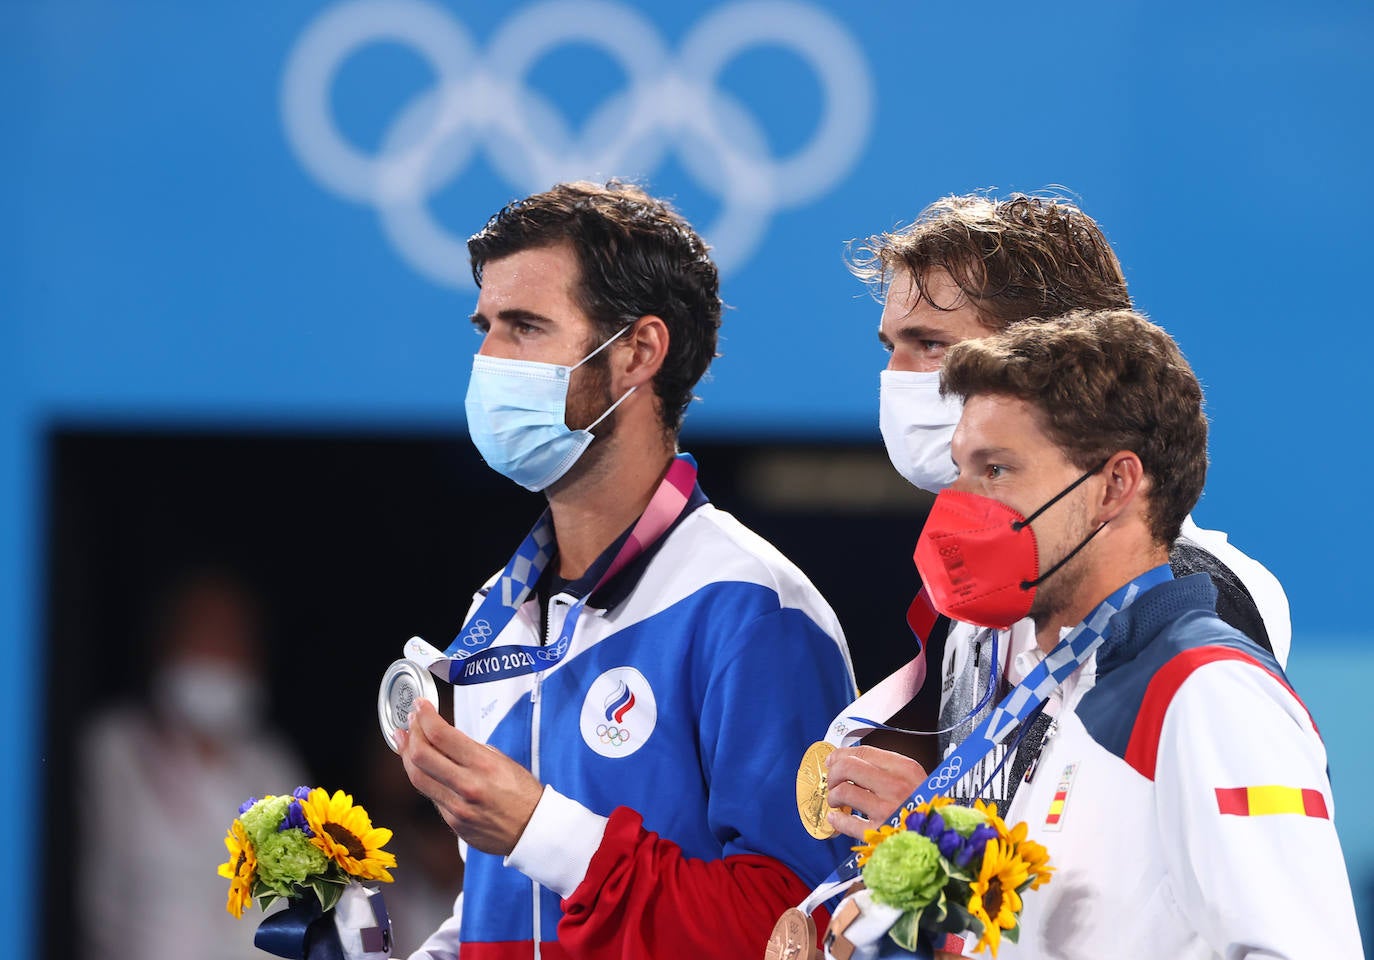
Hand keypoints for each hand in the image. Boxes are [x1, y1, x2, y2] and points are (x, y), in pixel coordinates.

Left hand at [395, 698, 544, 855]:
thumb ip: (470, 750)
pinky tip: (422, 766)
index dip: (425, 716)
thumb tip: (442, 737)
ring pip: (417, 777)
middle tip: (411, 720)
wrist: (533, 830)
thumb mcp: (502, 761)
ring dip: (406, 754)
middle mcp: (467, 786)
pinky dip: (424, 777)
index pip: (441, 735)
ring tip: (405, 740)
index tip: (421, 705)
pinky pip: (431, 796)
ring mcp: (457, 807)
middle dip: (412, 732)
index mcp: (483, 765)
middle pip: (421, 755)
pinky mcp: (452, 822)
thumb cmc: (522, 793)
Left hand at [823, 745, 927, 839]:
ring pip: (843, 792)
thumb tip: (845, 760)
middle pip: (848, 767)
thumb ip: (885, 768)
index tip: (833, 760)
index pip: (864, 752)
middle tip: (833, 782)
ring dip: (833, 796)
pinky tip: (837, 818)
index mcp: (906, 769)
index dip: (841, 754)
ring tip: (837, 801)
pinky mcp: (879, 834)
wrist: (940, 840)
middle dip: (833, 773)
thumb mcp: (913, 780)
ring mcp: (887, 811)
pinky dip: (836, 819)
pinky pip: (847, 822)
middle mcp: (897, 787)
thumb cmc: (923, 808)